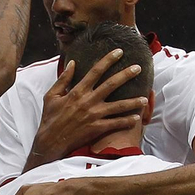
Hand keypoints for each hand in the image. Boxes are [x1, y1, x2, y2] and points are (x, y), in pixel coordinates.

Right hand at [30, 51, 145, 167]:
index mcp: (77, 91)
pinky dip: (126, 121)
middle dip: (126, 75)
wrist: (50, 141)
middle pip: (111, 85)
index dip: (108, 60)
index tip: (119, 52)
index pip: (95, 71)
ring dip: (132, 102)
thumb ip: (63, 79)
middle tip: (138, 68)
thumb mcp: (51, 95)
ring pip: (118, 106)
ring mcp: (94, 115)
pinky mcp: (96, 129)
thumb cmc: (50, 118)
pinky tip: (137, 118)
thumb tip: (73, 63)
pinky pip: (115, 124)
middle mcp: (88, 101)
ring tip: (145, 98)